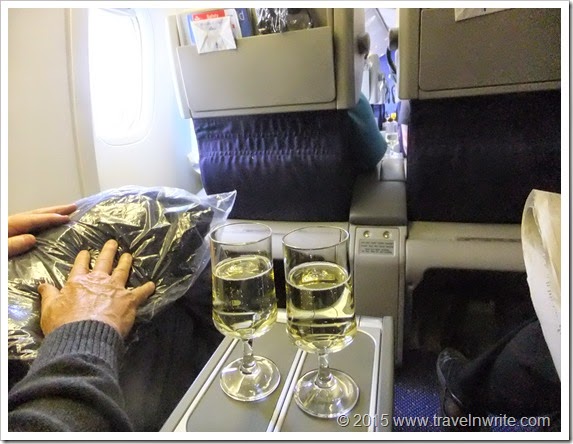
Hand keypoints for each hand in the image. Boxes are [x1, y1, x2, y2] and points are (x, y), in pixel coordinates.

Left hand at [8, 203, 76, 257]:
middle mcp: (14, 222)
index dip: (52, 218)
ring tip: (66, 212)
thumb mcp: (1, 250)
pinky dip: (44, 221)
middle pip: (38, 213)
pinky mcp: (13, 233)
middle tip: (74, 207)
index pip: (35, 219)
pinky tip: (50, 224)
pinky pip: (32, 224)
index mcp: (11, 225)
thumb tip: (32, 239)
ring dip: (52, 214)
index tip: (68, 218)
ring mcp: (13, 227)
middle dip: (57, 210)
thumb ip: (13, 244)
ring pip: (36, 217)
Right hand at [38, 239, 155, 337]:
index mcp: (78, 281)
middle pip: (105, 261)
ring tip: (129, 255)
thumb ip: (49, 295)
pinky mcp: (129, 300)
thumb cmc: (64, 324)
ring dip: (126, 262)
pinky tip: (152, 285)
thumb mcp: (49, 309)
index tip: (87, 252)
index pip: (81, 265)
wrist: (85, 336)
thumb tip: (43, 285)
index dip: (84, 257)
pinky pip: (141, 292)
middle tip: (113, 242)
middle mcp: (98, 280)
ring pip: (122, 271)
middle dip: (109, 251)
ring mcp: (115, 288)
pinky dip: (147, 288)